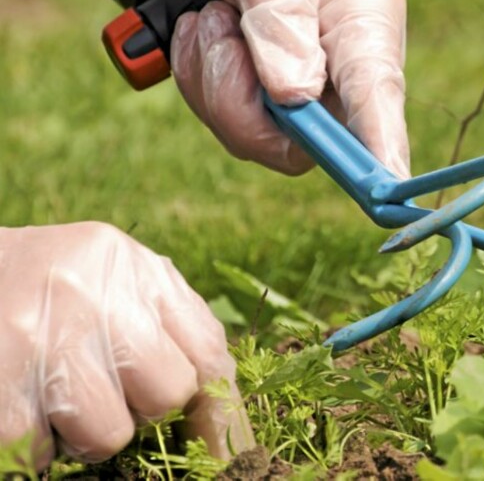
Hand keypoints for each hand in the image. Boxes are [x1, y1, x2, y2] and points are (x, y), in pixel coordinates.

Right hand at [0, 222, 253, 467]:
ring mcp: (40, 335)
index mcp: (135, 269)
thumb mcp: (119, 279)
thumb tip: (222, 409)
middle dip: (141, 408)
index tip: (223, 448)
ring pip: (107, 434)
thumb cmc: (52, 286)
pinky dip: (32, 446)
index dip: (218, 408)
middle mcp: (94, 294)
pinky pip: (36, 449)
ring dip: (83, 433)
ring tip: (57, 398)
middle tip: (102, 389)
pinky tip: (23, 407)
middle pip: (167, 395)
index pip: (207, 350)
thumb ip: (173, 325)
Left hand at [170, 0, 410, 178]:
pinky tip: (205, 24)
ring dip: (213, 79)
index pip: (378, 100)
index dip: (382, 152)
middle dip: (242, 106)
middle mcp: (340, 67)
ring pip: (257, 133)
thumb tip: (296, 97)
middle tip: (220, 42)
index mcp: (365, 26)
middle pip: (307, 140)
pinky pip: (227, 115)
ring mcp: (302, 83)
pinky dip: (199, 74)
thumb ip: (284, 22)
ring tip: (212, 17)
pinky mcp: (264, 89)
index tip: (386, 191)